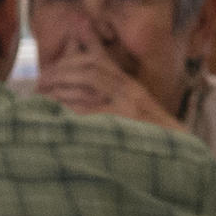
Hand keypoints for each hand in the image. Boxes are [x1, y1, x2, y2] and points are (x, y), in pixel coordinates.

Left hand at [39, 43, 192, 130]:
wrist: (176, 156)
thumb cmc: (147, 137)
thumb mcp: (131, 111)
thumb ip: (109, 97)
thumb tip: (80, 90)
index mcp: (130, 86)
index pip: (98, 60)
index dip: (69, 59)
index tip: (48, 69)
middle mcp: (130, 90)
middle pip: (90, 67)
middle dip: (60, 71)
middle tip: (39, 82)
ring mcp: (129, 105)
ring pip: (89, 80)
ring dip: (61, 84)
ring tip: (41, 94)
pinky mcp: (124, 121)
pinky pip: (89, 108)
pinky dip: (68, 106)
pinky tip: (53, 110)